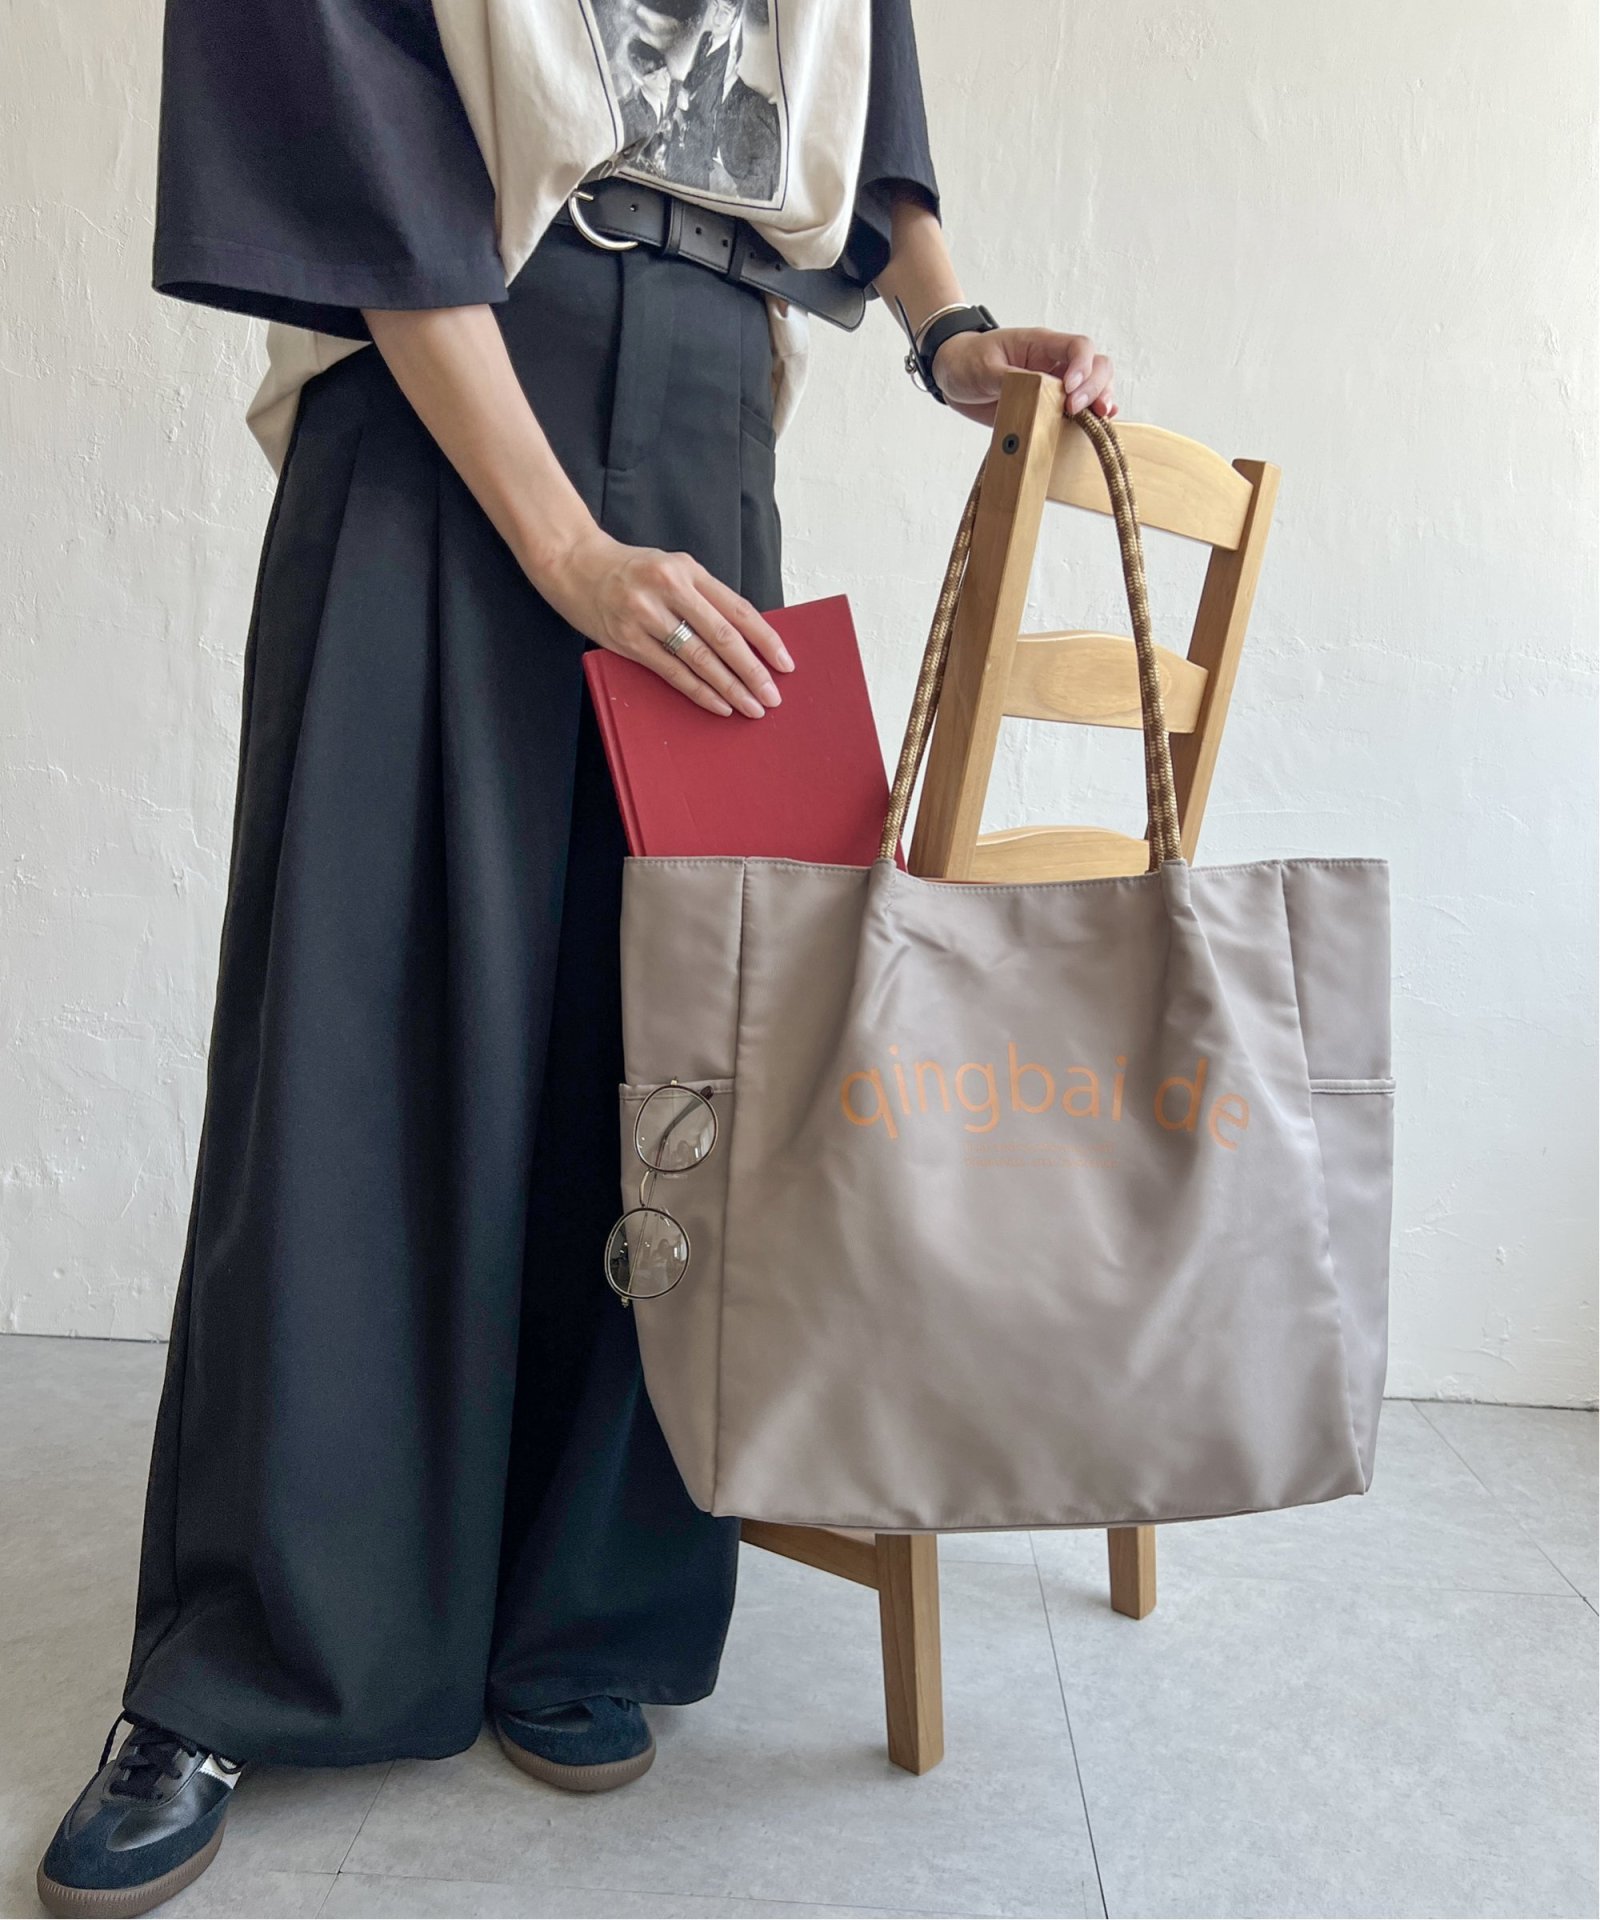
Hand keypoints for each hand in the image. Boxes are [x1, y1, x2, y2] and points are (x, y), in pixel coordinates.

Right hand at [533, 528, 792, 718]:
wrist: (575, 564)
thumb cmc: (633, 570)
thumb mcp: (673, 568)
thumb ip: (705, 597)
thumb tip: (746, 639)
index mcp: (688, 570)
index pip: (737, 609)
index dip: (765, 639)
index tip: (785, 663)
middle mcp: (670, 590)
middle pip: (723, 637)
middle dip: (752, 671)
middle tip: (772, 697)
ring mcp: (647, 616)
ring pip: (700, 659)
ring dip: (730, 688)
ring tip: (752, 707)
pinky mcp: (628, 640)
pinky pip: (672, 672)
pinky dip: (700, 692)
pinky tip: (719, 705)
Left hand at [929, 327, 1117, 428]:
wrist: (952, 374)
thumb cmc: (967, 360)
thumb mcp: (985, 367)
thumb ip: (1011, 379)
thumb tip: (1038, 392)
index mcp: (1040, 344)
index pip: (1078, 347)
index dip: (1082, 367)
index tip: (1069, 390)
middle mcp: (1054, 363)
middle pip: (1096, 365)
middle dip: (1094, 387)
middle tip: (1075, 410)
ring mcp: (1055, 385)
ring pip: (1094, 386)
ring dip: (1099, 401)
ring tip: (1098, 419)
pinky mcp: (1048, 406)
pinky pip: (1077, 409)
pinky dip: (1091, 416)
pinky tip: (1098, 423)